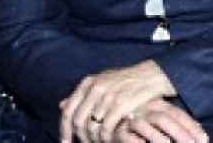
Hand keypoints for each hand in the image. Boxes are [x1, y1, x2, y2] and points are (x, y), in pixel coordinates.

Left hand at [60, 61, 176, 142]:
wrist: (150, 76)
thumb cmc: (125, 81)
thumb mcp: (101, 81)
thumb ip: (83, 94)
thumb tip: (61, 105)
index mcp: (87, 83)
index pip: (68, 110)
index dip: (64, 130)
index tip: (65, 142)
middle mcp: (95, 88)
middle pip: (78, 121)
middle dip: (80, 137)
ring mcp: (108, 96)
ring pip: (92, 127)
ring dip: (94, 139)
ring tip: (99, 142)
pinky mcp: (121, 104)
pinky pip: (106, 128)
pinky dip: (106, 138)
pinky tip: (110, 139)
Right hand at [114, 98, 207, 142]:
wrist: (109, 115)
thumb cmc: (140, 120)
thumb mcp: (159, 117)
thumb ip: (178, 124)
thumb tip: (202, 134)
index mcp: (158, 105)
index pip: (178, 114)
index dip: (191, 127)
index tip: (203, 140)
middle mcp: (146, 109)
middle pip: (165, 118)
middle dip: (180, 133)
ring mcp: (132, 118)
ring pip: (148, 125)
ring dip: (160, 138)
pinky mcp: (118, 130)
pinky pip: (128, 136)